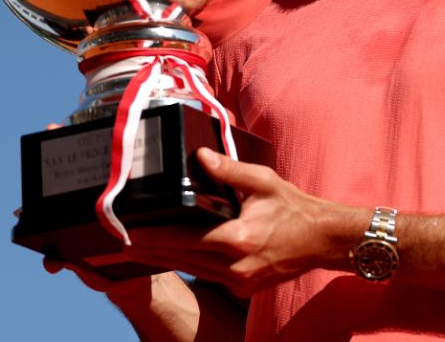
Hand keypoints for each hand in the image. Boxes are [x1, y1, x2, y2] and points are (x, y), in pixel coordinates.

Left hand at [123, 147, 362, 296]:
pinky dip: (188, 264)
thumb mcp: (263, 181)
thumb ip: (228, 171)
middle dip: (150, 251)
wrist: (322, 240)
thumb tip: (199, 157)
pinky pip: (207, 275)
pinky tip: (173, 256)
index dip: (154, 236)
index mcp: (238, 239)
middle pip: (181, 259)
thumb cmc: (294, 208)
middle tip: (122, 245)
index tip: (129, 234)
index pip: (184, 238)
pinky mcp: (243, 287)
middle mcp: (235, 266)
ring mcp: (239, 281)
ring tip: (139, 251)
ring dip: (164, 259)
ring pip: (191, 270)